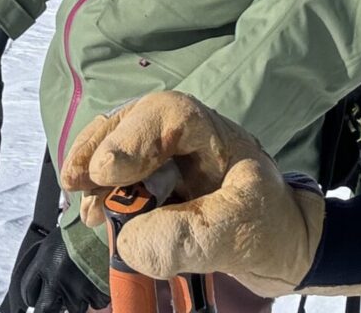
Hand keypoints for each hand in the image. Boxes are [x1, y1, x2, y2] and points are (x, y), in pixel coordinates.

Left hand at [10, 224, 102, 312]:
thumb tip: (39, 279)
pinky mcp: (96, 293)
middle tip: (56, 302)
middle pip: (45, 308)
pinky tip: (96, 282)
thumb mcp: (52, 242)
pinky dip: (96, 297)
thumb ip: (43, 262)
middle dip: (49, 306)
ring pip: (73, 308)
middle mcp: (56, 279)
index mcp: (43, 264)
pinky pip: (95, 304)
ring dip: (76, 300)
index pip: (27, 291)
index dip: (31, 296)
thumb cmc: (79, 229)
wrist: (104, 225)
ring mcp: (76, 289)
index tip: (35, 298)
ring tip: (82, 284)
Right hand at [58, 90, 325, 297]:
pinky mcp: (153, 186)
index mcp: (209, 133)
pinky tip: (95, 216)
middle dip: (98, 150)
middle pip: (130, 124)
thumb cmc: (270, 226)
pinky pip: (118, 178)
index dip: (132, 137)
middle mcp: (180, 137)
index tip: (105, 171)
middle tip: (77, 183)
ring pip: (116, 147)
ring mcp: (163, 159)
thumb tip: (130, 240)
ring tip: (87, 209)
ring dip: (93, 174)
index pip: (167, 115)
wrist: (282, 245)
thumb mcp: (239, 233)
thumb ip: (191, 237)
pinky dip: (101, 194)